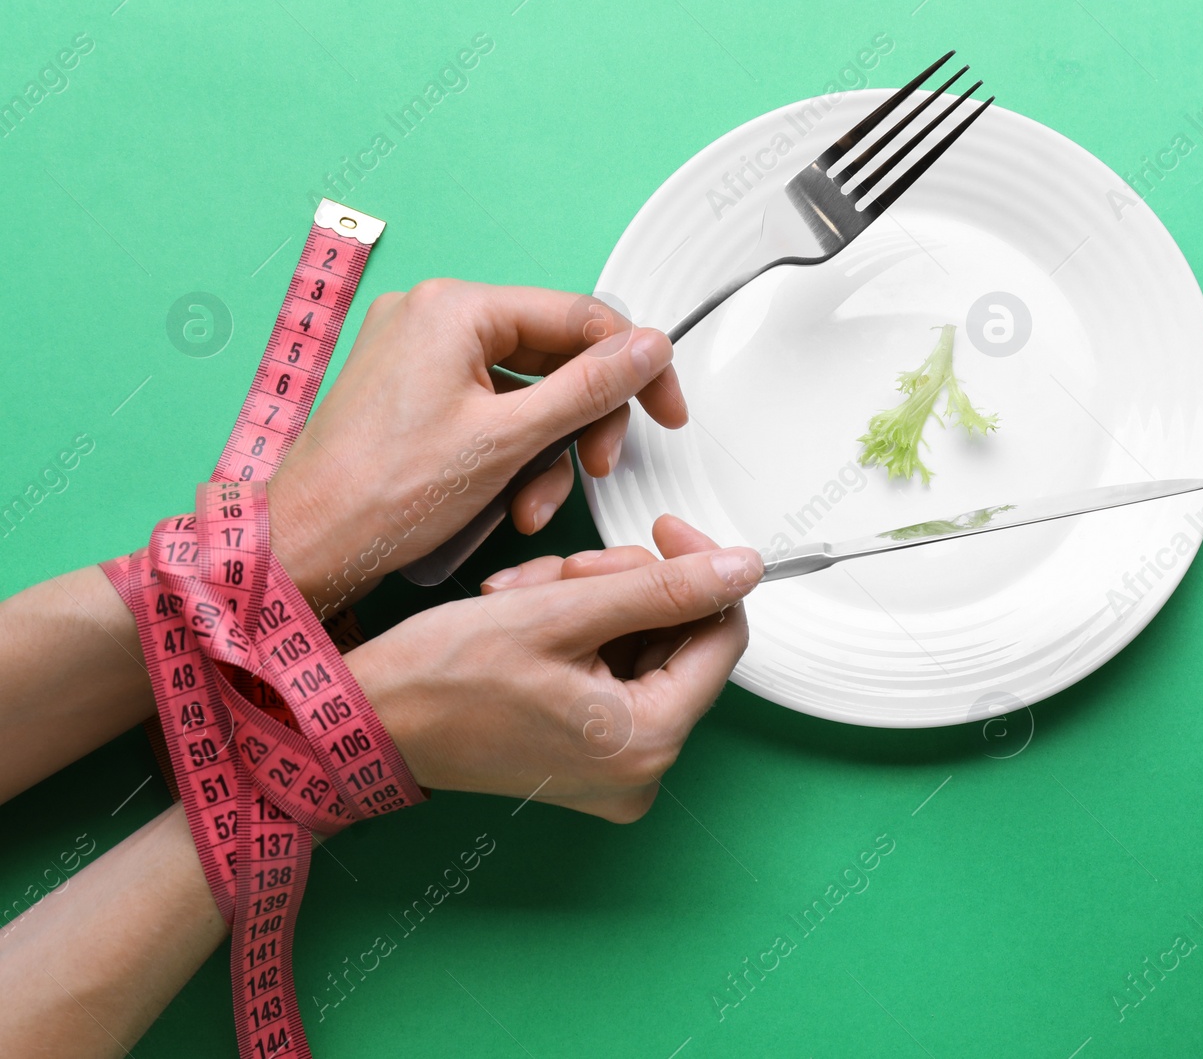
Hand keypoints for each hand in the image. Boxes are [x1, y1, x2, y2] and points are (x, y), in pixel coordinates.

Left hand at [266, 281, 685, 613]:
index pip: (578, 316)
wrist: (308, 545)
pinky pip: (490, 410)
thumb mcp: (509, 441)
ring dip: (546, 451)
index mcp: (454, 308)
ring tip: (535, 505)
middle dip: (582, 420)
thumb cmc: (381, 495)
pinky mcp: (413, 392)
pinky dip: (510, 455)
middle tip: (599, 465)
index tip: (666, 408)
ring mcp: (420, 355)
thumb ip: (590, 388)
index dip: (634, 365)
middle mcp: (434, 318)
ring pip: (526, 390)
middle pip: (554, 355)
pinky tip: (508, 500)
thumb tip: (648, 348)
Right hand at [347, 515, 762, 822]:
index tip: (663, 526)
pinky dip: (575, 632)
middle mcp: (642, 769)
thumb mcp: (564, 612)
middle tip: (564, 570)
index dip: (700, 570)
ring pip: (639, 646)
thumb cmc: (442, 676)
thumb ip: (665, 588)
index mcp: (649, 741)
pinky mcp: (585, 757)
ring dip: (590, 601)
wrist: (364, 723)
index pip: (721, 634)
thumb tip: (744, 568)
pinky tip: (524, 614)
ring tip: (528, 592)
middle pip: (677, 640)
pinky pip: (609, 672)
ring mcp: (613, 769)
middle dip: (624, 587)